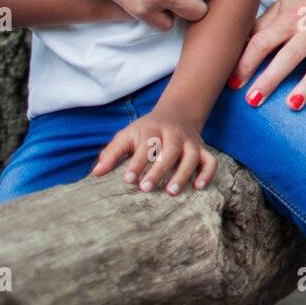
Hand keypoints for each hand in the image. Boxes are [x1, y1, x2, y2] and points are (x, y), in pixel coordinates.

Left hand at [90, 105, 216, 195]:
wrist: (177, 113)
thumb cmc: (146, 131)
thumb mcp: (127, 135)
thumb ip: (112, 154)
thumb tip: (95, 174)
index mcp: (152, 129)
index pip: (145, 146)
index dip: (137, 163)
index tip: (128, 180)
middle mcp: (173, 134)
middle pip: (169, 150)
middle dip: (158, 170)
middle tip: (146, 189)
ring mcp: (190, 142)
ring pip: (191, 156)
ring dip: (183, 173)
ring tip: (171, 192)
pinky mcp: (202, 149)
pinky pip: (210, 160)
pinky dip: (207, 173)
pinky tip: (198, 187)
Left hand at [228, 0, 305, 114]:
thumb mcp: (282, 6)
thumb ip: (261, 26)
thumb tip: (236, 47)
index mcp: (289, 18)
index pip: (264, 41)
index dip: (246, 62)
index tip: (233, 83)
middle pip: (288, 56)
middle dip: (270, 79)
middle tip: (252, 100)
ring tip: (292, 106)